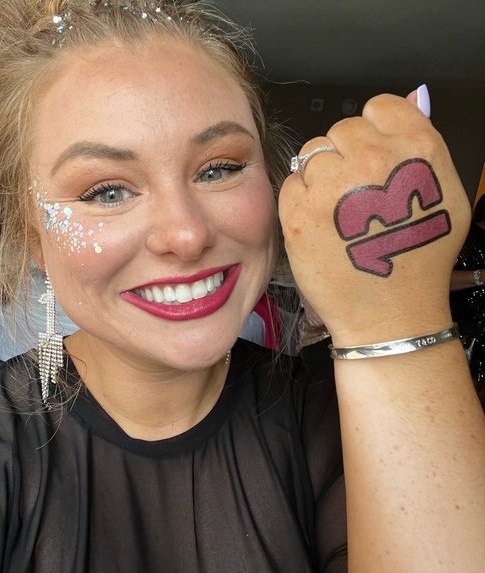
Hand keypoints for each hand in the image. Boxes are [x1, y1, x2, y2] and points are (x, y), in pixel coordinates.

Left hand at [279, 93, 470, 345]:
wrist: (389, 314)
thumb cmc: (417, 262)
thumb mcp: (443, 195)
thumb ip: (423, 140)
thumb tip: (415, 96)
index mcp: (416, 149)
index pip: (378, 108)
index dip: (372, 133)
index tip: (371, 158)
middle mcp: (372, 160)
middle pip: (340, 129)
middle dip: (344, 157)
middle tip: (355, 195)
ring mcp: (332, 185)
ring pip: (312, 153)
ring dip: (320, 177)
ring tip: (338, 213)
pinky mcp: (299, 210)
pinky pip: (291, 182)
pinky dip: (301, 200)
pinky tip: (321, 225)